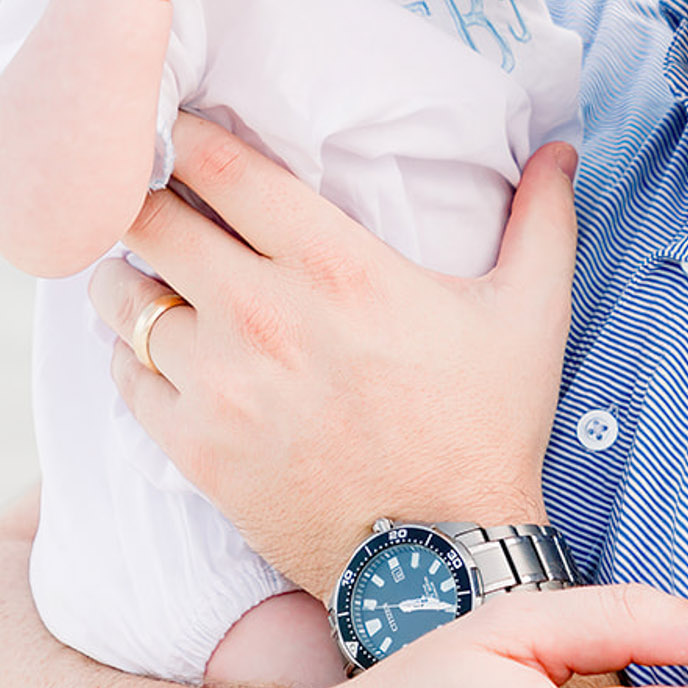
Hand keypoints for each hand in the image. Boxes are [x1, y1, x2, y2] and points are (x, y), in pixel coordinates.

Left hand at [88, 112, 578, 595]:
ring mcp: (221, 386)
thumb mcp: (530, 315)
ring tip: (146, 270)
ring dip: (128, 274)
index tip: (175, 121)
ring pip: (125, 297)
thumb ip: (543, 219)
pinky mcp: (195, 449)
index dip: (185, 132)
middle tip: (147, 190)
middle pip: (151, 219)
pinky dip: (131, 351)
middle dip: (141, 194)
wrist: (441, 566)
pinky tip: (157, 346)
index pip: (223, 167)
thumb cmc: (485, 432)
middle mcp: (264, 316)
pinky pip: (126, 374)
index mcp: (337, 268)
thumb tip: (563, 148)